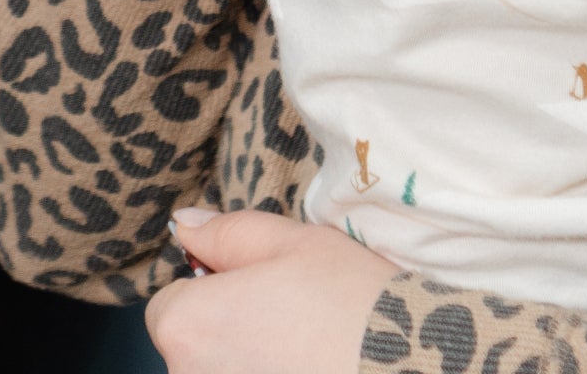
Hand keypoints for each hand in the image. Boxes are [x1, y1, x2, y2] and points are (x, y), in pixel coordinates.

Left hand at [146, 211, 397, 373]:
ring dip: (248, 364)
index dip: (211, 292)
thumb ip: (225, 234)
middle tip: (290, 320)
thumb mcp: (291, 243)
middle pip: (193, 349)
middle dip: (228, 332)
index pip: (169, 307)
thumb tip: (183, 227)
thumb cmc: (352, 303)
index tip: (256, 291)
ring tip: (305, 352)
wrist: (418, 367)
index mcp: (187, 326)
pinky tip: (312, 369)